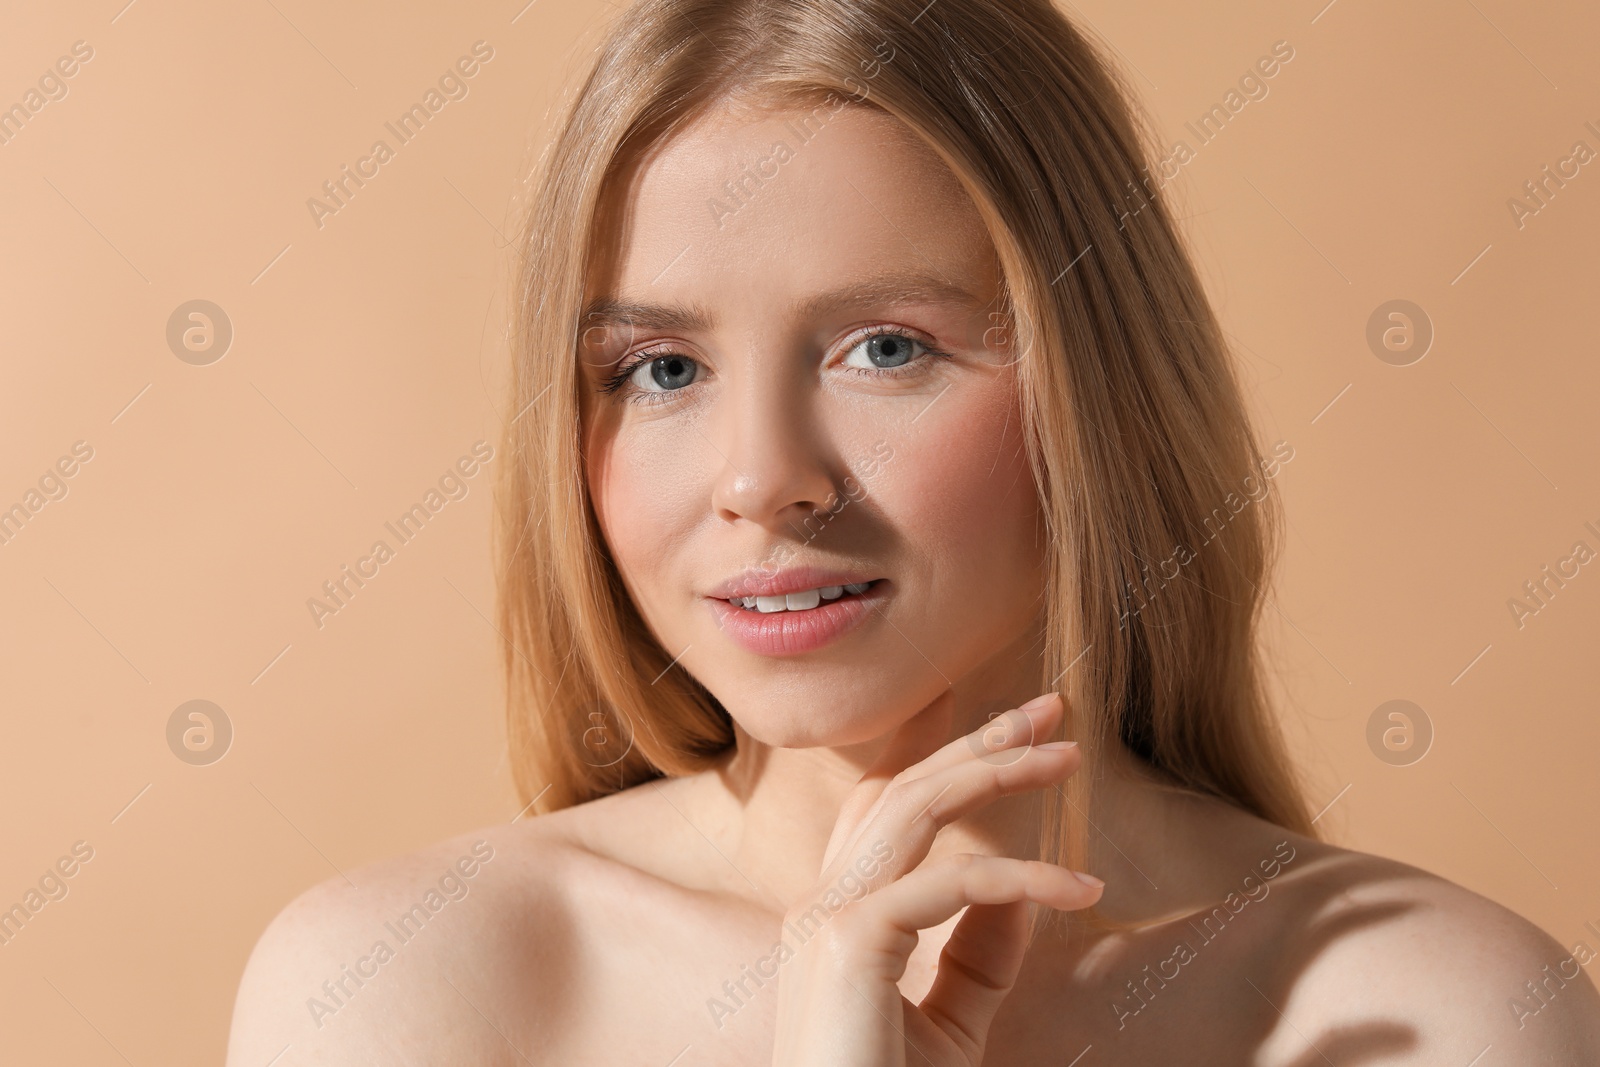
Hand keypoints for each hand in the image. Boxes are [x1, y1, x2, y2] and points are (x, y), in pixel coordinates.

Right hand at [770, 691, 1101, 1066]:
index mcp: (832, 914)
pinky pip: (956, 884)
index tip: (987, 712)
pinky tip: (1080, 887)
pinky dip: (1025, 876)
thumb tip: (1023, 888)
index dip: (932, 750)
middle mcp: (819, 901)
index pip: (881, 806)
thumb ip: (979, 953)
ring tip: (1068, 755)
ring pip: (916, 808)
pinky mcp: (850, 942)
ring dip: (998, 769)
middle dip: (978, 739)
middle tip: (1053, 708)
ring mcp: (826, 917)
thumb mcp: (952, 1021)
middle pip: (903, 788)